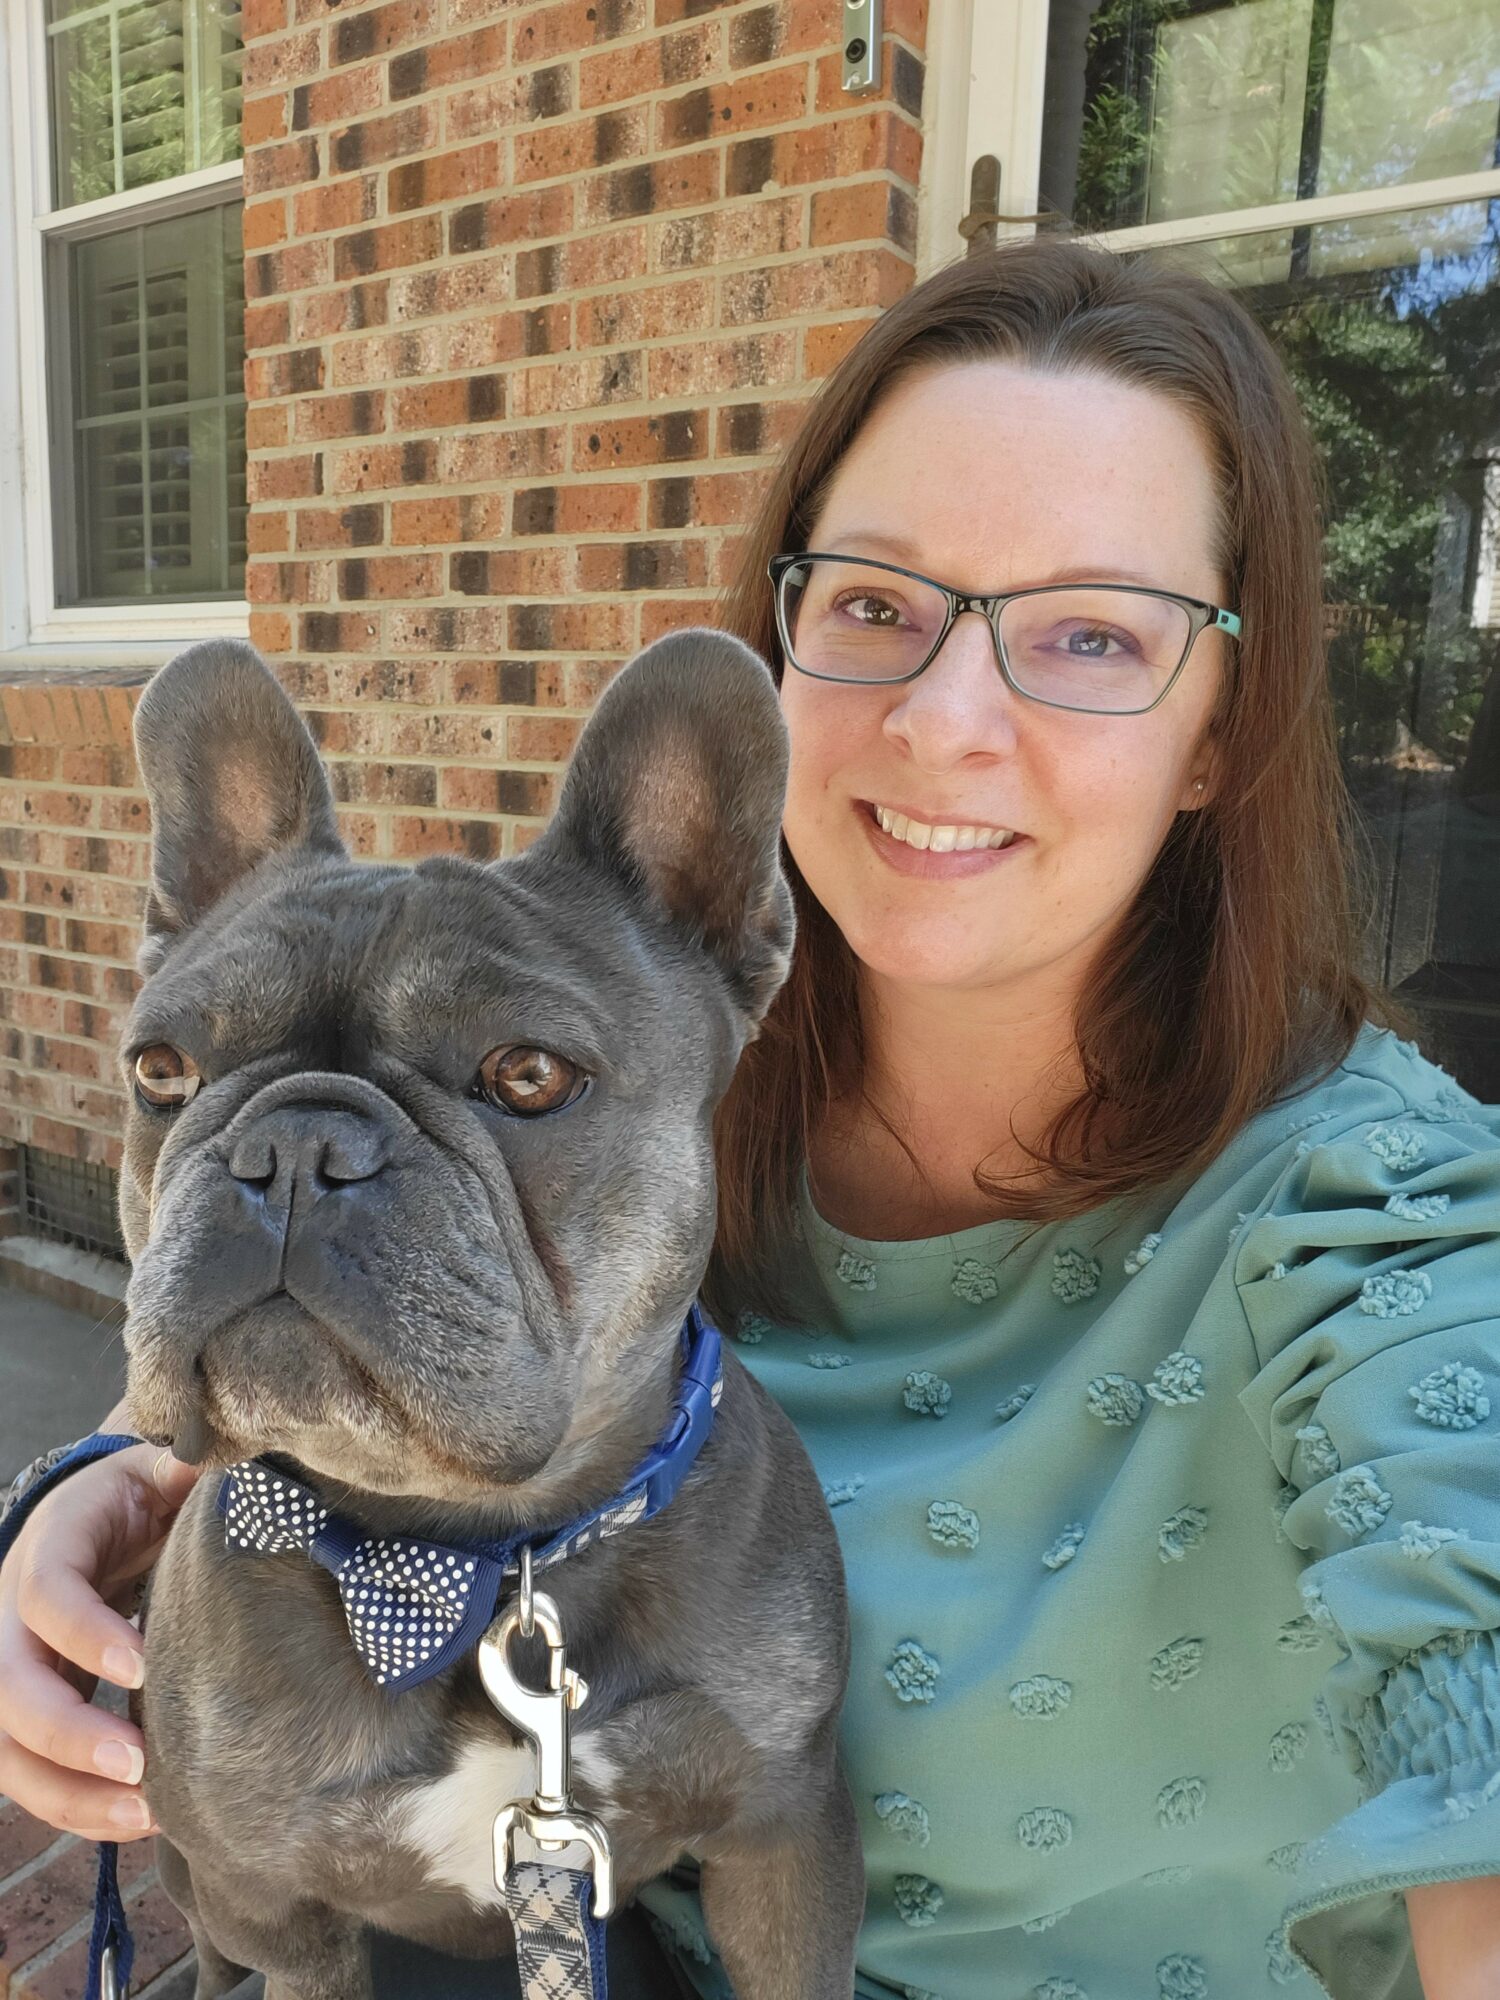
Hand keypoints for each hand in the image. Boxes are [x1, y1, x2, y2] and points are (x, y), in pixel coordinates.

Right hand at [0, 1442, 200, 1839]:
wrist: (103, 1516)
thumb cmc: (138, 1495)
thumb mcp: (154, 1468)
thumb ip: (179, 1466)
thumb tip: (208, 1457)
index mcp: (49, 1545)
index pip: (45, 1594)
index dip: (86, 1634)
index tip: (144, 1668)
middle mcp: (12, 1614)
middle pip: (9, 1688)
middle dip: (67, 1733)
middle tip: (138, 1761)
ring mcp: (18, 1669)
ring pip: (9, 1748)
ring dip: (69, 1791)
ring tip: (146, 1813)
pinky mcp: (36, 1712)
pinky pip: (35, 1773)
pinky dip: (80, 1807)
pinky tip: (141, 1821)